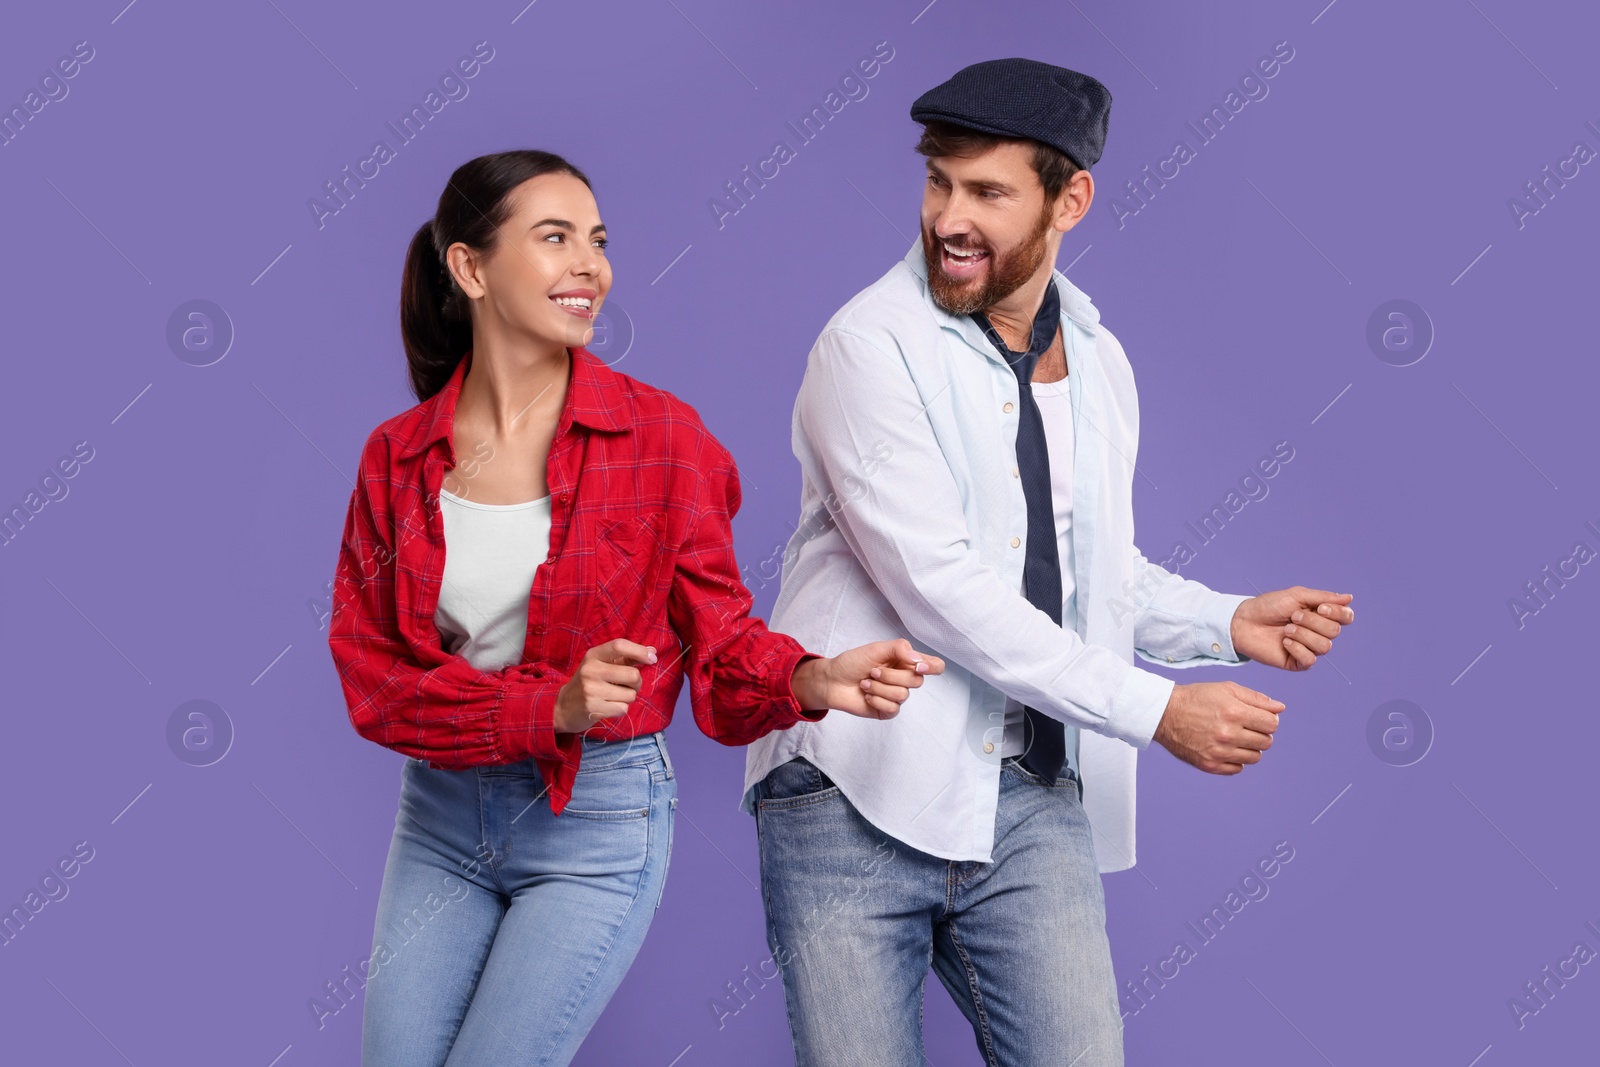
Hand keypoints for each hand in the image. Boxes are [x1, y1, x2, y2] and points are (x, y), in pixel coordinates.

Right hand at [554, 639, 656, 733]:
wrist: (563, 707)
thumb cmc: (588, 683)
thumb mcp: (601, 666)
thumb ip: (626, 659)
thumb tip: (652, 651)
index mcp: (593, 655)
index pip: (619, 645)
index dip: (639, 651)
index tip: (652, 658)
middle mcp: (591, 670)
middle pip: (633, 675)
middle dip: (637, 683)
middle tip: (627, 686)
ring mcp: (591, 690)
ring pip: (630, 695)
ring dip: (627, 698)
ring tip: (612, 697)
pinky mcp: (593, 708)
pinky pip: (623, 709)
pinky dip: (620, 709)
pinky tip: (607, 707)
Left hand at [790, 638, 945, 719]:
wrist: (832, 680)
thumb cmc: (853, 662)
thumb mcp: (876, 648)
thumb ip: (899, 649)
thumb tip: (918, 660)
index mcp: (906, 661)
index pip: (934, 665)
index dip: (932, 667)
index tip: (918, 666)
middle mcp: (905, 678)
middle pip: (917, 681)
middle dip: (891, 676)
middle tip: (873, 671)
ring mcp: (897, 696)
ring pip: (902, 695)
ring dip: (879, 688)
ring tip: (865, 683)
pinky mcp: (888, 710)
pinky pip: (893, 708)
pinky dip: (876, 700)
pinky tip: (866, 696)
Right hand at [1153, 681, 1283, 774]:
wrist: (1165, 714)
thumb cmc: (1196, 698)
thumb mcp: (1226, 689)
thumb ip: (1256, 698)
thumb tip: (1280, 708)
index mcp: (1234, 712)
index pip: (1272, 724)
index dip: (1268, 719)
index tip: (1258, 717)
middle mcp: (1228, 734)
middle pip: (1266, 742)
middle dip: (1260, 733)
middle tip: (1245, 726)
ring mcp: (1219, 752)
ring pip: (1255, 757)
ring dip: (1250, 747)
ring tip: (1235, 737)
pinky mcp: (1210, 765)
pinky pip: (1238, 769)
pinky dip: (1236, 760)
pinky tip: (1225, 748)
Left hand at [1229, 586, 1353, 670]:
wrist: (1244, 622)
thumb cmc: (1268, 607)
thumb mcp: (1296, 596)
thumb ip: (1323, 597)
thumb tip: (1349, 598)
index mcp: (1321, 615)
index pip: (1346, 617)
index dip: (1338, 613)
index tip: (1320, 607)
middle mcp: (1318, 632)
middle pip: (1335, 631)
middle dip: (1313, 622)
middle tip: (1293, 617)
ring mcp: (1308, 648)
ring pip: (1324, 646)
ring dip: (1304, 635)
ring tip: (1286, 629)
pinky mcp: (1297, 662)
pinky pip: (1311, 660)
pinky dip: (1297, 648)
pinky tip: (1284, 642)